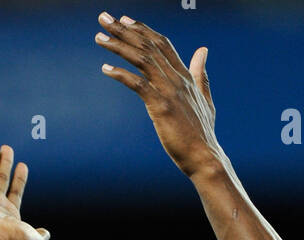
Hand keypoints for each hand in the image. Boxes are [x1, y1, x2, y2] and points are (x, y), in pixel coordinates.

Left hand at [95, 14, 220, 176]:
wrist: (205, 157)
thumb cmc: (202, 134)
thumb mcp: (204, 98)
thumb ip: (200, 73)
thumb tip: (202, 51)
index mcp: (186, 76)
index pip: (163, 43)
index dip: (143, 29)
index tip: (125, 19)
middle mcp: (177, 79)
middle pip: (148, 45)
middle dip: (124, 30)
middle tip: (104, 18)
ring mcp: (169, 91)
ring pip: (141, 59)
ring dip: (118, 46)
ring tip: (99, 37)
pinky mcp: (161, 107)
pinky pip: (137, 84)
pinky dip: (121, 74)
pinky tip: (105, 69)